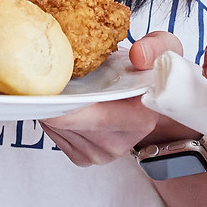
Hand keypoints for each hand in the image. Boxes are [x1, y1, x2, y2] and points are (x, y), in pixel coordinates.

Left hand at [38, 31, 183, 164]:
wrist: (153, 101)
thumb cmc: (152, 72)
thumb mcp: (165, 49)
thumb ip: (154, 47)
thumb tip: (137, 55)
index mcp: (141, 118)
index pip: (97, 116)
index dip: (67, 101)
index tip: (49, 83)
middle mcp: (120, 142)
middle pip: (69, 123)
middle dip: (50, 99)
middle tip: (41, 74)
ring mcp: (101, 154)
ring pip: (58, 129)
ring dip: (50, 106)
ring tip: (56, 83)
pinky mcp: (84, 158)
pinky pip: (56, 136)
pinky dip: (52, 117)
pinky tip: (63, 100)